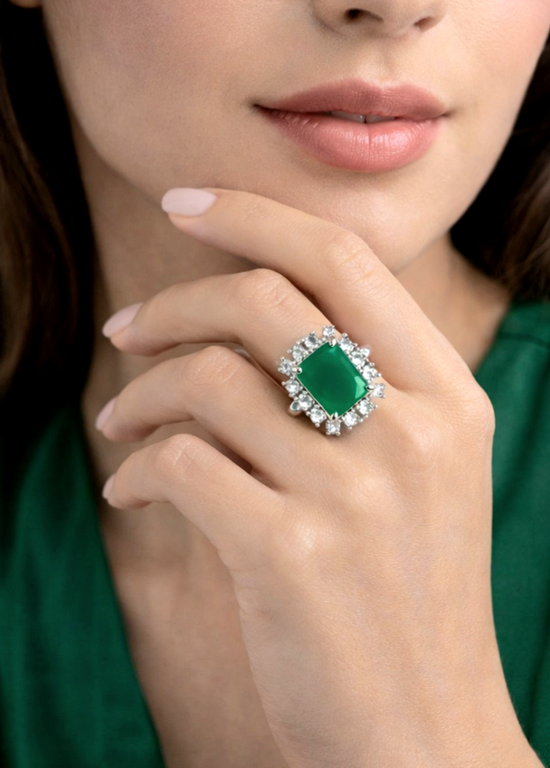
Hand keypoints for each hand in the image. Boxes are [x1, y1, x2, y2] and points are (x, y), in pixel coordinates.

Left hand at [97, 188, 534, 767]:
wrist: (426, 731)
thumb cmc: (405, 596)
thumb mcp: (417, 475)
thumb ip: (357, 389)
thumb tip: (242, 321)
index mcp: (447, 395)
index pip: (343, 259)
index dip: (254, 215)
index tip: (184, 205)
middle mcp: (410, 428)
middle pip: (265, 300)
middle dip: (173, 300)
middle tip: (124, 331)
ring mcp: (356, 490)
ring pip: (209, 378)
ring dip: (142, 391)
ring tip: (121, 424)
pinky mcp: (293, 553)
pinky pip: (182, 462)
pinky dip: (140, 466)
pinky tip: (136, 490)